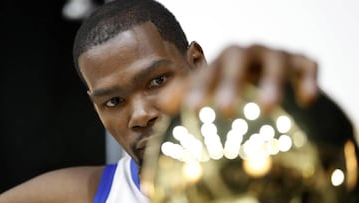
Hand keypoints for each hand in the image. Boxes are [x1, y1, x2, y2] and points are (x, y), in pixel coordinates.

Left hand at [162, 44, 318, 116]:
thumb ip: (185, 94)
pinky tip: (307, 99)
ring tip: (267, 107)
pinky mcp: (300, 61)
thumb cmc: (231, 86)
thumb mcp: (208, 89)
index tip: (194, 109)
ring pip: (274, 60)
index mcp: (223, 60)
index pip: (210, 70)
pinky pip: (307, 64)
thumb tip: (160, 104)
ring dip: (271, 81)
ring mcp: (275, 55)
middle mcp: (248, 53)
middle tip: (226, 111)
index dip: (201, 88)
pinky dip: (308, 78)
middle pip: (239, 60)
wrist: (261, 77)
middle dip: (232, 83)